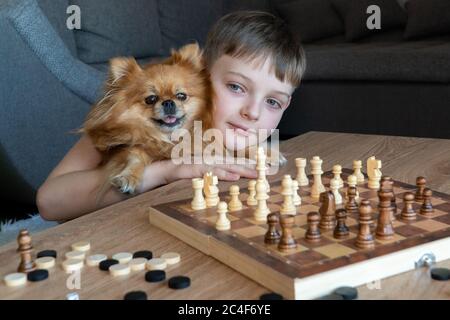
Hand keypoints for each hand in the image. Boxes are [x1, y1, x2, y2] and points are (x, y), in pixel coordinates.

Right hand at [136, 158, 257, 193]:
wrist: (166, 170)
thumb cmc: (185, 173)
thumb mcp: (204, 174)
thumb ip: (217, 175)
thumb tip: (233, 177)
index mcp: (215, 162)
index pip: (236, 163)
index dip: (251, 166)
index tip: (266, 169)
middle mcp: (212, 160)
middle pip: (235, 164)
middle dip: (252, 167)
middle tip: (267, 172)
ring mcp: (205, 163)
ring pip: (227, 166)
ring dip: (242, 170)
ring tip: (256, 174)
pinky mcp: (197, 169)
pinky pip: (212, 172)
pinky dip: (223, 174)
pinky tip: (234, 176)